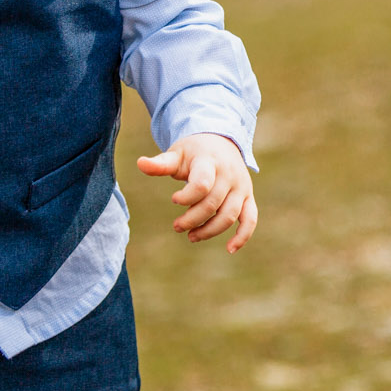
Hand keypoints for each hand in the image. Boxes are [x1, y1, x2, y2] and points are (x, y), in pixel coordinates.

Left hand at [135, 133, 257, 252]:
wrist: (221, 140)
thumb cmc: (193, 151)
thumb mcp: (176, 153)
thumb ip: (160, 164)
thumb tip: (139, 163)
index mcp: (210, 161)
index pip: (201, 184)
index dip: (186, 197)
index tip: (173, 199)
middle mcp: (229, 174)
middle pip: (211, 204)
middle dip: (192, 219)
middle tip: (176, 226)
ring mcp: (241, 187)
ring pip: (228, 215)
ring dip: (209, 230)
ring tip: (191, 236)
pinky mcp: (248, 197)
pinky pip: (250, 219)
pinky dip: (243, 236)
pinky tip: (230, 249)